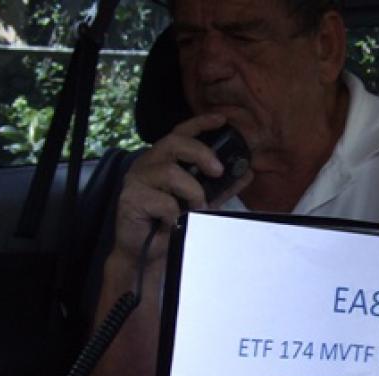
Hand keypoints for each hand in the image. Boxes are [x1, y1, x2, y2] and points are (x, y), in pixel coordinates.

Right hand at [112, 113, 253, 266]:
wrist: (147, 253)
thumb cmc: (172, 223)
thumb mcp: (202, 201)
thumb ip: (222, 187)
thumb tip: (247, 172)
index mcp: (164, 159)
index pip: (180, 132)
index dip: (200, 123)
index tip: (222, 120)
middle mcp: (148, 163)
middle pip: (174, 143)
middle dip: (201, 153)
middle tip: (218, 171)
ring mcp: (136, 179)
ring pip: (170, 172)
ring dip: (192, 191)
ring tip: (197, 208)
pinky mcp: (130, 199)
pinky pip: (162, 201)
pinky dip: (175, 214)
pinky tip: (173, 223)